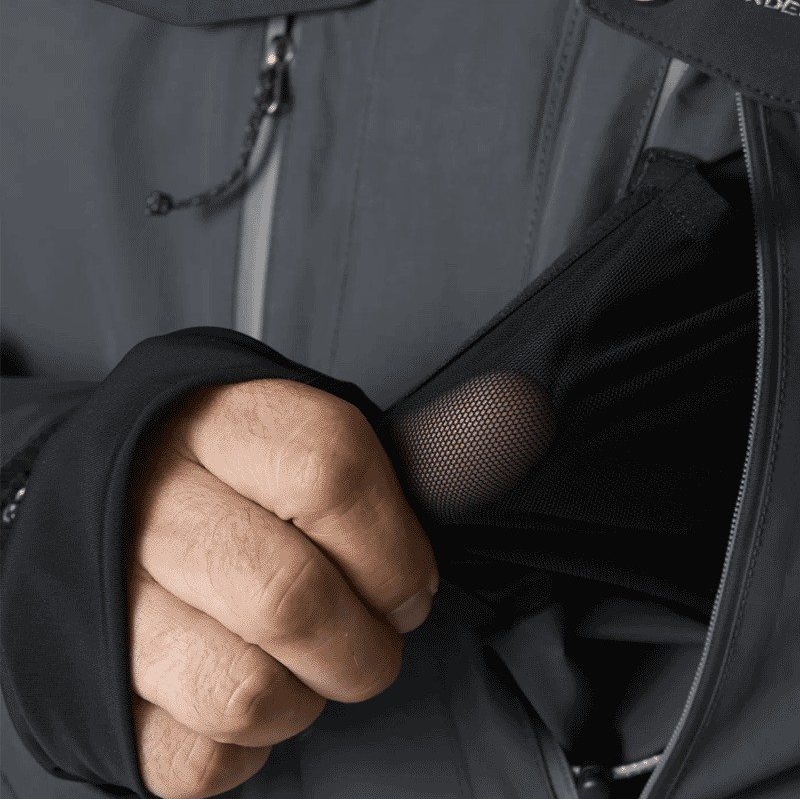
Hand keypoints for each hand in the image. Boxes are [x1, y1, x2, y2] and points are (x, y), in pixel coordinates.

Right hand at [126, 379, 438, 798]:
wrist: (105, 498)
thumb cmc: (233, 475)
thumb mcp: (303, 432)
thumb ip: (403, 448)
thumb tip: (514, 419)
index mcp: (224, 425)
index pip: (328, 473)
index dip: (394, 549)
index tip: (412, 586)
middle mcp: (156, 504)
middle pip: (288, 596)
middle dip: (364, 647)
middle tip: (375, 640)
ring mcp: (115, 599)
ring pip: (244, 690)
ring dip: (306, 698)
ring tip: (306, 667)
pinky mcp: (99, 686)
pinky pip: (192, 756)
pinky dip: (243, 747)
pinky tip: (247, 695)